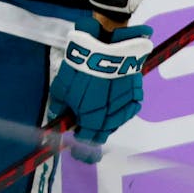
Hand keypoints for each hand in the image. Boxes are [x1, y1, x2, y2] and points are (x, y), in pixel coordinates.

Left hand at [49, 15, 151, 161]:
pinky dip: (119, 109)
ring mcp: (126, 109)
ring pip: (115, 123)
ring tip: (98, 108)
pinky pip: (127, 110)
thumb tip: (56, 118)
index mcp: (92, 121)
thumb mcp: (61, 88)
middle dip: (92, 133)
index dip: (79, 145)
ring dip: (106, 121)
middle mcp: (111, 120)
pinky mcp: (136, 96)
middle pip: (102, 135)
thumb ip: (59, 107)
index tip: (74, 142)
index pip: (86, 142)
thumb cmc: (80, 69)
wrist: (106, 47)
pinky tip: (113, 100)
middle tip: (85, 124)